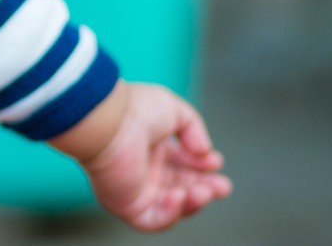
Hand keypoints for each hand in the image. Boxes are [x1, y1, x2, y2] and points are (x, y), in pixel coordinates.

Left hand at [81, 82, 231, 230]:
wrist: (108, 122)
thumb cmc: (135, 111)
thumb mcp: (175, 110)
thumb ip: (194, 129)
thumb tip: (205, 152)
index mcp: (151, 146)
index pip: (182, 163)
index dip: (202, 165)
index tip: (216, 161)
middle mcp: (143, 169)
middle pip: (181, 187)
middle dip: (206, 188)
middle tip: (223, 187)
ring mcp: (135, 189)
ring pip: (172, 206)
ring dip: (193, 202)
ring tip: (204, 191)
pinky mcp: (126, 205)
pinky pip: (153, 220)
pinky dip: (171, 213)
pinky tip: (179, 196)